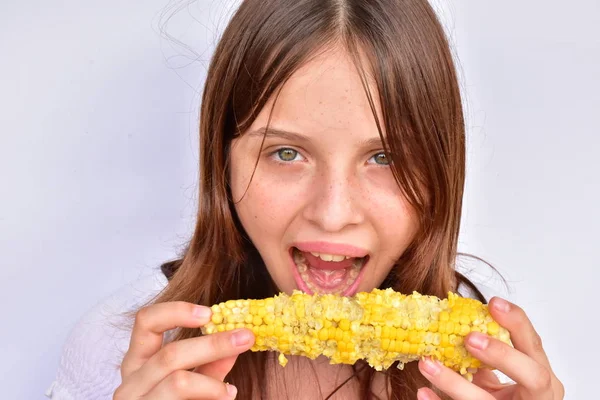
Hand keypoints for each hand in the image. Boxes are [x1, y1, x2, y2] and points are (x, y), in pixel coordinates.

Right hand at [113, 301, 254, 398]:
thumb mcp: (193, 383)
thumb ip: (210, 365)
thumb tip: (237, 340)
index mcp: (137, 362)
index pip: (146, 322)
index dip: (176, 311)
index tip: (209, 313)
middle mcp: (129, 382)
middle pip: (170, 354)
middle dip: (213, 345)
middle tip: (246, 337)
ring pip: (178, 382)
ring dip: (212, 383)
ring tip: (231, 391)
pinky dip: (209, 397)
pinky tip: (225, 397)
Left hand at [416, 297, 563, 399]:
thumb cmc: (503, 398)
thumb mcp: (503, 374)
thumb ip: (491, 351)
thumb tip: (454, 316)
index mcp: (541, 379)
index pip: (535, 346)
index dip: (517, 323)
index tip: (494, 302)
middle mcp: (537, 399)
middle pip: (533, 377)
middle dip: (503, 355)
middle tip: (469, 338)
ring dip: (454, 382)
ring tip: (427, 363)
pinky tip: (423, 391)